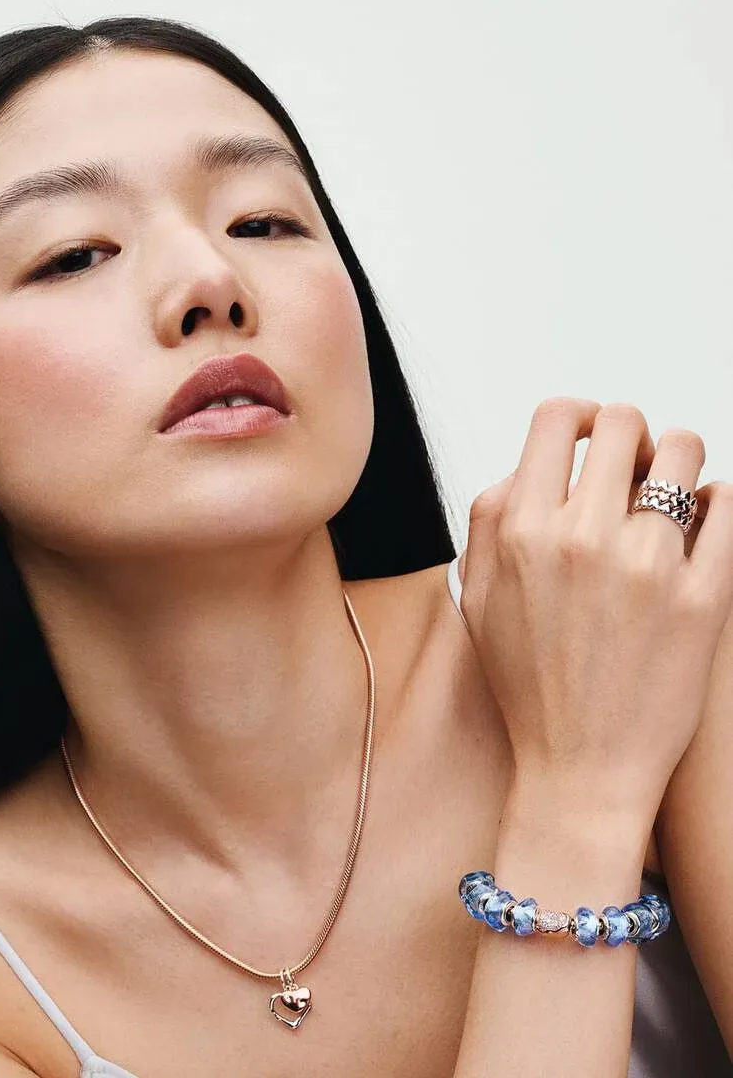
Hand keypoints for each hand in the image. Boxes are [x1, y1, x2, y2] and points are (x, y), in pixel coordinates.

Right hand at [458, 398, 732, 827]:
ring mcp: (649, 567)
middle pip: (624, 422)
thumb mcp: (478, 601)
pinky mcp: (705, 599)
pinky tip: (704, 522)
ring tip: (674, 493)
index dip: (576, 414)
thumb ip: (487, 522)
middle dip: (631, 434)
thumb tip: (521, 468)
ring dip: (680, 461)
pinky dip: (720, 503)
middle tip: (635, 465)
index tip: (587, 434)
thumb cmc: (529, 689)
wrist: (580, 771)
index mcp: (523, 534)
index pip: (555, 418)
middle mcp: (584, 538)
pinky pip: (729, 509)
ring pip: (686, 454)